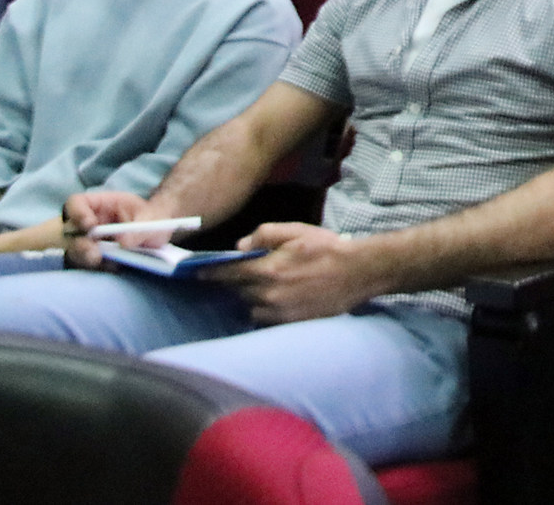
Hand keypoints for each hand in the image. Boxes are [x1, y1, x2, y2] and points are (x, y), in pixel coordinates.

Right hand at [63, 190, 161, 270]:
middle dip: (81, 246)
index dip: (77, 213)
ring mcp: (91, 242)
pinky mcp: (97, 259)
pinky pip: (89, 268)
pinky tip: (115, 268)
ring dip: (88, 260)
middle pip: (71, 233)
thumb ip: (140, 228)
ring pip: (76, 253)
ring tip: (109, 264)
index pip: (76, 203)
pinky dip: (100, 269)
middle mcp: (90, 224)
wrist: (159, 233)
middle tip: (96, 255)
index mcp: (100, 205)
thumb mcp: (153, 218)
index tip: (90, 225)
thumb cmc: (153, 218)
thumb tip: (123, 243)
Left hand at [209, 223, 392, 323]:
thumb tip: (240, 247)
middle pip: (237, 292)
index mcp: (267, 270)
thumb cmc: (326, 248)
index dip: (209, 273)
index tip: (195, 272)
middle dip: (234, 282)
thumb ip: (263, 235)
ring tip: (261, 287)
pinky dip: (264, 309)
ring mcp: (279, 313)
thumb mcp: (295, 231)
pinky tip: (274, 299)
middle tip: (237, 274)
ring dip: (249, 297)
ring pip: (249, 307)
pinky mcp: (290, 323)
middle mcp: (268, 295)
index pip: (227, 274)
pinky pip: (265, 319)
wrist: (358, 272)